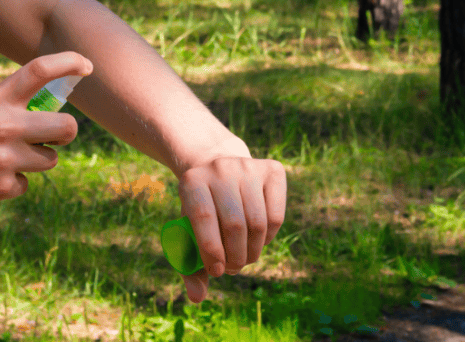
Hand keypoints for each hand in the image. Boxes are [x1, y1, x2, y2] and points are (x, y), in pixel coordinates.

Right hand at [0, 51, 92, 213]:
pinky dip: (13, 183)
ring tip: (7, 159)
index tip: (86, 65)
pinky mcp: (2, 187)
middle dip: (66, 132)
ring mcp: (7, 158)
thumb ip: (4, 108)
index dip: (69, 63)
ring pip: (50, 160)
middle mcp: (6, 125)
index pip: (40, 70)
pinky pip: (26, 184)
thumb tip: (39, 115)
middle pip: (67, 126)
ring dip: (37, 160)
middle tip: (54, 135)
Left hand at [175, 153, 286, 302]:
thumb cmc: (201, 209)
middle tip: (232, 268)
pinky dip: (269, 238)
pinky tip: (258, 241)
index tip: (216, 272)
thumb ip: (189, 265)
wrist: (218, 169)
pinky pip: (276, 216)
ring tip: (243, 259)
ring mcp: (248, 166)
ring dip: (252, 252)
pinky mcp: (273, 170)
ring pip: (258, 223)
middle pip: (234, 224)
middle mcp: (220, 168)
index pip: (203, 218)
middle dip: (235, 257)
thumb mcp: (188, 231)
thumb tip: (197, 298)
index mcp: (192, 181)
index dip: (211, 251)